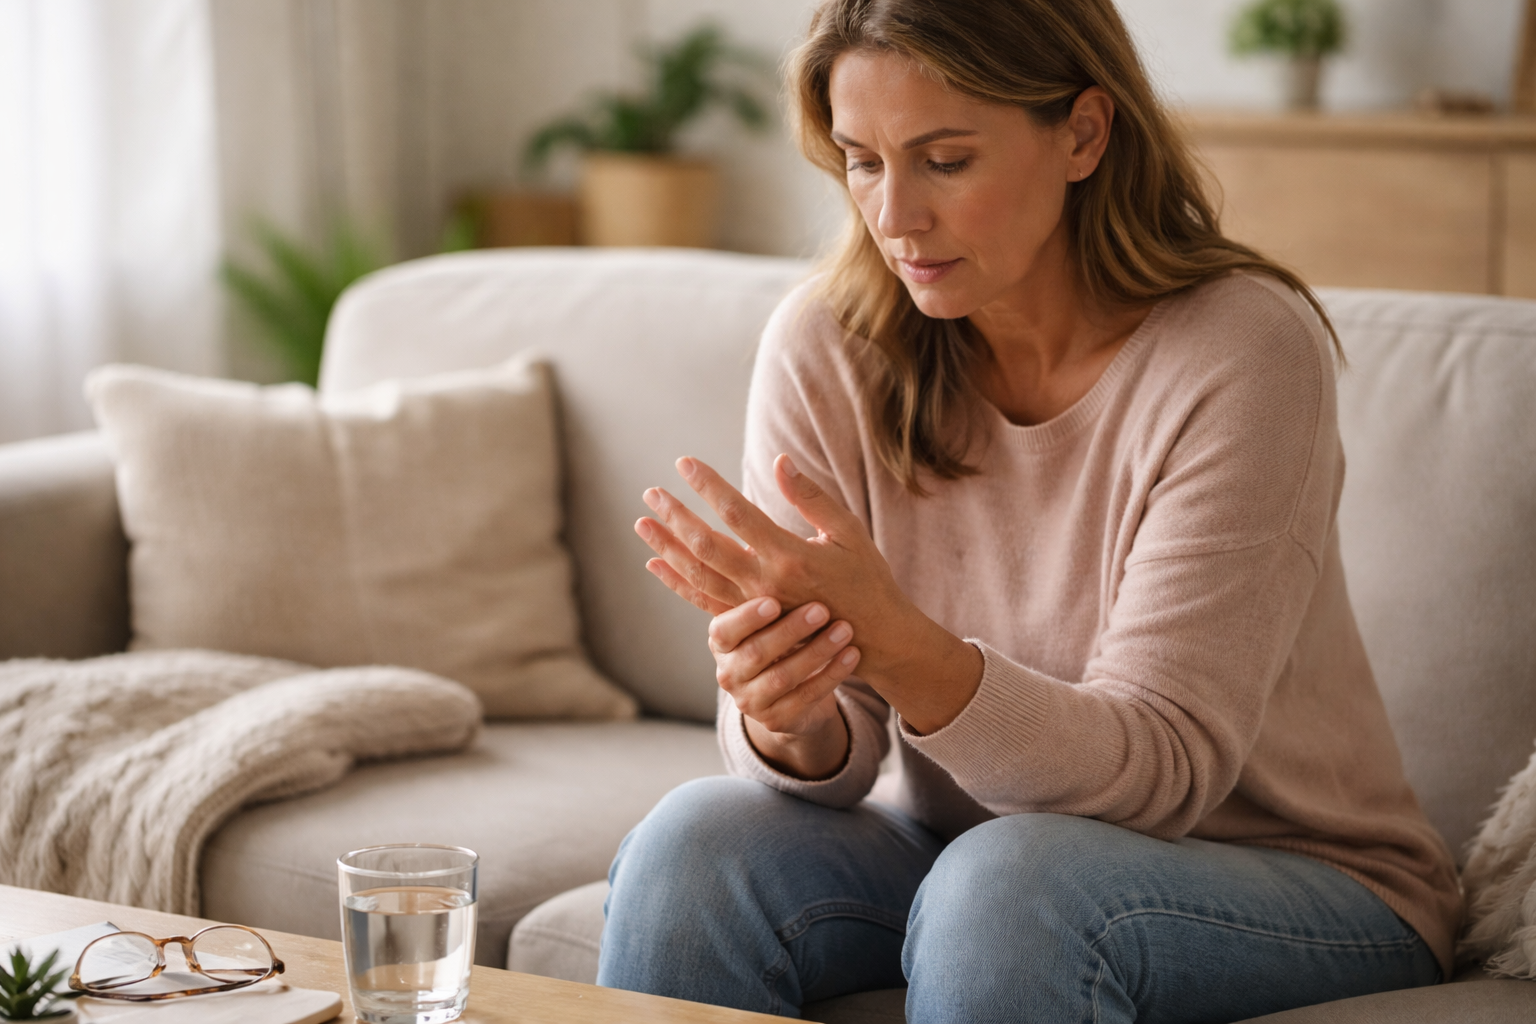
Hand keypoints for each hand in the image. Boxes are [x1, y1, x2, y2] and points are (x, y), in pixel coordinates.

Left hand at [635, 453, 908, 646]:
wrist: (873, 639)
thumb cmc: (866, 578)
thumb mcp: (848, 532)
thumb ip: (811, 498)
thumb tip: (780, 461)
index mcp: (790, 555)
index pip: (736, 513)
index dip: (708, 485)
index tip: (684, 463)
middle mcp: (766, 583)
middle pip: (707, 545)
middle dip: (676, 515)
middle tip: (651, 492)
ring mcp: (755, 606)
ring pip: (699, 574)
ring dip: (668, 547)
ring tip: (643, 523)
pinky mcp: (752, 623)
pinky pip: (705, 601)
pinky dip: (678, 582)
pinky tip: (656, 564)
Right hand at [706, 595, 858, 778]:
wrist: (792, 692)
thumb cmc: (781, 636)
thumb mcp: (767, 616)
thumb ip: (761, 585)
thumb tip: (755, 546)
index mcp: (720, 642)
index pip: (724, 630)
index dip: (747, 617)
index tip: (775, 601)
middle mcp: (728, 674)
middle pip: (756, 653)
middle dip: (791, 630)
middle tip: (821, 609)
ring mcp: (750, 702)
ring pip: (784, 677)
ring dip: (817, 651)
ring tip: (845, 629)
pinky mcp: (777, 721)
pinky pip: (807, 697)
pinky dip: (832, 674)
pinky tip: (852, 654)